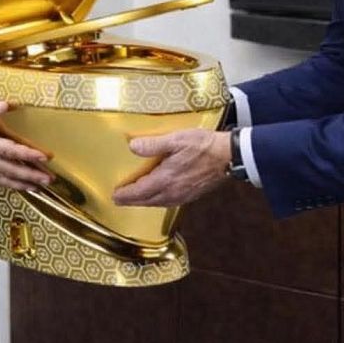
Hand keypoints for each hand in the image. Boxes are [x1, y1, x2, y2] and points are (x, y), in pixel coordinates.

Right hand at [0, 101, 51, 190]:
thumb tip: (8, 105)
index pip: (10, 150)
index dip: (27, 154)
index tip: (44, 156)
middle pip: (12, 169)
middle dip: (32, 175)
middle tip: (50, 178)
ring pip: (7, 179)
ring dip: (25, 184)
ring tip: (42, 186)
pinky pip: (0, 181)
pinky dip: (13, 186)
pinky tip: (25, 187)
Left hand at [112, 129, 230, 205]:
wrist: (229, 156)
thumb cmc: (203, 146)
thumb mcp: (176, 139)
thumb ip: (153, 144)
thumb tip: (133, 146)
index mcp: (166, 179)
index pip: (140, 192)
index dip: (126, 195)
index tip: (115, 197)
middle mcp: (173, 191)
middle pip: (147, 201)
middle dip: (132, 201)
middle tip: (120, 200)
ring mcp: (184, 195)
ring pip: (158, 203)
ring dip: (145, 202)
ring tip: (136, 198)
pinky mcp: (192, 194)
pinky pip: (169, 202)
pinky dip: (158, 201)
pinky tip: (159, 195)